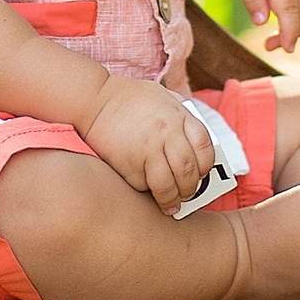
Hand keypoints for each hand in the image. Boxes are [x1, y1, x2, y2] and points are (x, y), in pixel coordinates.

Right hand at [79, 75, 214, 210]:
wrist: (93, 99)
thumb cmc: (128, 97)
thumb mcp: (162, 95)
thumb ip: (180, 113)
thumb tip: (193, 138)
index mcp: (179, 115)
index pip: (205, 148)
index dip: (206, 166)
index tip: (201, 174)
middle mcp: (167, 133)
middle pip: (189, 171)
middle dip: (191, 188)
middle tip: (187, 194)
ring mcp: (148, 150)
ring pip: (169, 186)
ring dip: (172, 200)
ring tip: (171, 205)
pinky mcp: (128, 165)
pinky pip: (143, 186)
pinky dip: (146, 191)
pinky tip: (145, 189)